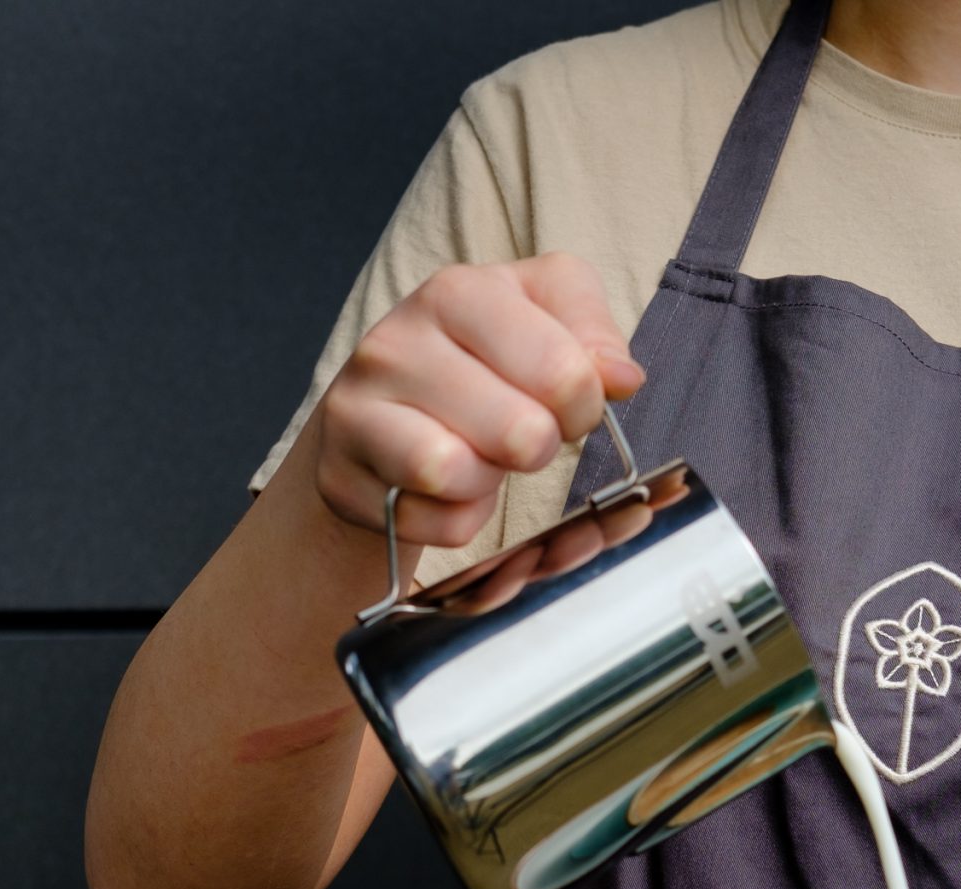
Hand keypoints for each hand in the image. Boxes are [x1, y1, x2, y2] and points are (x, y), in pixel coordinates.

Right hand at [310, 254, 643, 553]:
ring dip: (490, 482)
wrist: (379, 411)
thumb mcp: (543, 316)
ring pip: (456, 475)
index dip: (584, 405)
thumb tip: (620, 376)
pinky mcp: (340, 478)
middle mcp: (393, 343)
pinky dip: (457, 519)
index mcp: (454, 293)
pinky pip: (433, 523)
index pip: (562, 370)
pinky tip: (446, 489)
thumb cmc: (476, 362)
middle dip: (539, 448)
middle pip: (519, 431)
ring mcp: (355, 411)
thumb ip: (592, 332)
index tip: (568, 404)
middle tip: (525, 437)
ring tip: (480, 457)